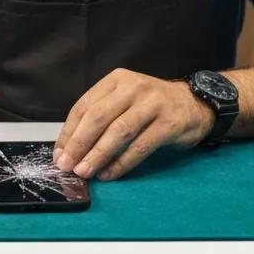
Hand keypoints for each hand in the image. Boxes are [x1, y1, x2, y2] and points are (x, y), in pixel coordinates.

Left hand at [53, 69, 215, 181]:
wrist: (194, 102)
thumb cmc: (152, 105)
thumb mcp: (125, 99)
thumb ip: (101, 117)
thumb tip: (71, 148)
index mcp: (117, 80)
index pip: (85, 106)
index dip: (69, 132)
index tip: (60, 154)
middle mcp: (134, 87)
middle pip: (98, 117)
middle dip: (79, 144)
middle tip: (67, 165)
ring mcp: (153, 104)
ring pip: (118, 132)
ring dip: (98, 155)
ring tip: (85, 172)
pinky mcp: (169, 123)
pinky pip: (140, 146)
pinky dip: (122, 163)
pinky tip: (110, 173)